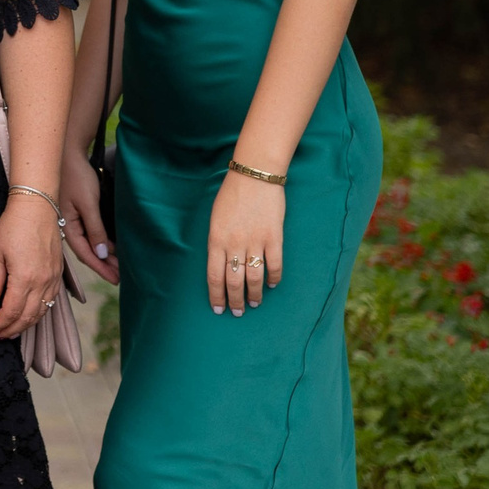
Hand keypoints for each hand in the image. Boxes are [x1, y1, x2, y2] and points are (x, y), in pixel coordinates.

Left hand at [0, 193, 64, 339]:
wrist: (37, 206)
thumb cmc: (12, 226)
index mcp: (25, 278)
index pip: (11, 312)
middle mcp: (43, 282)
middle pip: (28, 317)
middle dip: (12, 330)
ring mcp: (53, 279)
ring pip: (41, 312)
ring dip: (26, 324)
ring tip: (11, 330)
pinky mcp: (58, 274)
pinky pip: (50, 301)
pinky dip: (38, 312)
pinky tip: (28, 314)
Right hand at [59, 149, 118, 285]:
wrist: (68, 155)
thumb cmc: (77, 177)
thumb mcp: (88, 204)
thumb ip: (95, 228)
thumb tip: (101, 253)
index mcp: (67, 226)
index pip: (85, 253)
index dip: (100, 268)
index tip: (115, 279)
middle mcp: (69, 225)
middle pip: (87, 251)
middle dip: (103, 265)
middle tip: (121, 277)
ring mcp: (73, 219)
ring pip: (90, 243)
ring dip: (103, 255)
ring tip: (119, 266)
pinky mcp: (78, 212)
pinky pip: (90, 233)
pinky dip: (101, 243)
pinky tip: (110, 248)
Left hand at [207, 169, 283, 314]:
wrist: (254, 176)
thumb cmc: (231, 196)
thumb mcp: (215, 219)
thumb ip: (217, 242)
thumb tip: (221, 264)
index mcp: (216, 240)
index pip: (213, 276)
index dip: (216, 295)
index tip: (218, 309)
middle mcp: (234, 244)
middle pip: (233, 281)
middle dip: (234, 301)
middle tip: (237, 312)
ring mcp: (255, 242)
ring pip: (254, 278)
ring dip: (253, 294)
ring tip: (254, 304)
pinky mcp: (274, 238)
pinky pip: (274, 265)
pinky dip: (273, 278)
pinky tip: (272, 285)